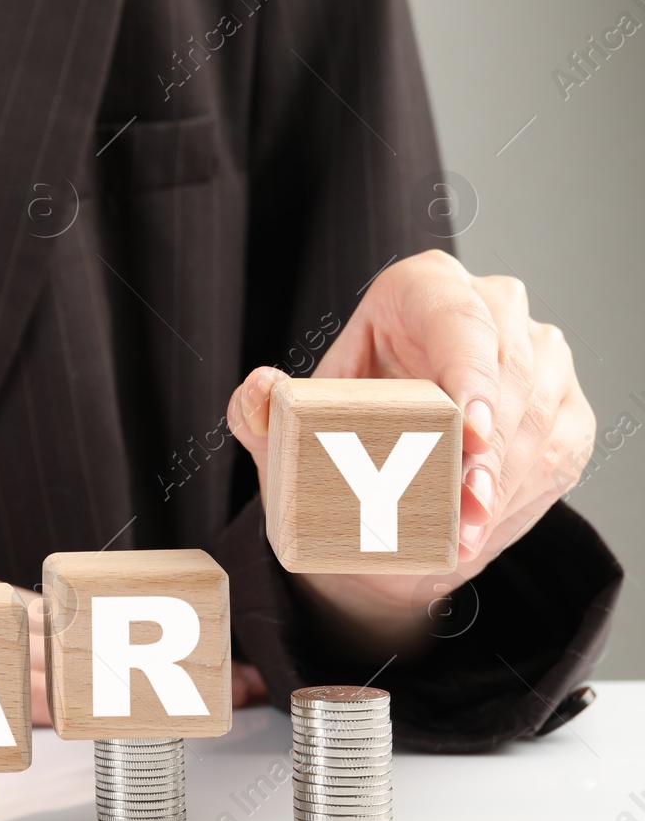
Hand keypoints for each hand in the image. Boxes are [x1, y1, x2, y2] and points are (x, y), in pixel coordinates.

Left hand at [227, 250, 594, 657]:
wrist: (376, 490)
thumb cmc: (334, 438)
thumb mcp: (286, 427)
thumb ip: (258, 410)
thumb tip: (259, 389)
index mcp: (422, 289)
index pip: (457, 317)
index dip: (468, 371)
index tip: (465, 430)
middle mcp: (490, 310)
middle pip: (508, 370)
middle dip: (489, 446)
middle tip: (464, 505)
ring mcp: (537, 358)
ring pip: (536, 414)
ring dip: (504, 480)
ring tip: (465, 531)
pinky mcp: (562, 409)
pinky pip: (556, 450)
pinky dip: (519, 496)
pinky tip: (482, 528)